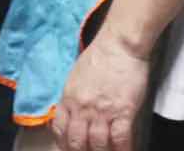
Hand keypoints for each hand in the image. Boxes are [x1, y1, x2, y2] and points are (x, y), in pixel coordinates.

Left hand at [53, 32, 150, 150]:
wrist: (120, 43)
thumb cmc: (100, 55)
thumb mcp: (76, 76)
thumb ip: (73, 96)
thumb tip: (73, 112)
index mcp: (69, 98)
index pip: (60, 130)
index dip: (63, 144)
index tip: (69, 148)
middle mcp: (82, 108)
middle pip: (76, 142)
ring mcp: (102, 111)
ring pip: (97, 144)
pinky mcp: (123, 111)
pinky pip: (120, 139)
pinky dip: (121, 150)